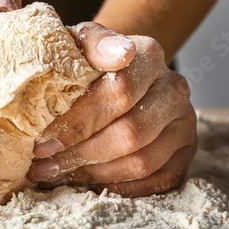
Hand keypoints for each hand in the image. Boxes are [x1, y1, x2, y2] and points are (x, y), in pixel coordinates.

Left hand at [27, 23, 196, 196]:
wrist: (117, 74)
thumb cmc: (89, 64)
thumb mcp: (80, 43)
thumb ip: (92, 42)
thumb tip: (119, 54)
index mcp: (148, 56)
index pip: (120, 92)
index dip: (78, 123)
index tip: (43, 141)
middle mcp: (173, 88)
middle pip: (131, 132)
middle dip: (81, 153)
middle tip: (43, 165)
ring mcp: (184, 122)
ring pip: (142, 162)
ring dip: (94, 173)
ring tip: (58, 173)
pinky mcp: (185, 151)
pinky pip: (157, 181)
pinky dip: (118, 187)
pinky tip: (87, 180)